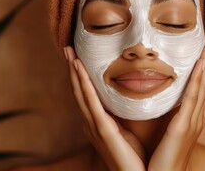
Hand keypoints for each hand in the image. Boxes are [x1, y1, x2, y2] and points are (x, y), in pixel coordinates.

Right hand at [64, 46, 145, 170]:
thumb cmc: (136, 156)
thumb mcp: (128, 130)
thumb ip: (124, 114)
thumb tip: (131, 96)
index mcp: (97, 121)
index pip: (85, 93)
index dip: (79, 75)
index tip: (77, 56)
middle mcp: (91, 121)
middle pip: (78, 89)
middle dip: (72, 68)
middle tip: (68, 48)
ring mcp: (94, 125)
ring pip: (80, 92)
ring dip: (74, 71)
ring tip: (70, 53)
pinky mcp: (102, 129)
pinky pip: (90, 101)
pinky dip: (82, 83)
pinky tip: (78, 68)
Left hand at [148, 42, 204, 170]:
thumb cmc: (159, 159)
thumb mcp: (163, 133)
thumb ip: (162, 118)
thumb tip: (151, 100)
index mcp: (188, 120)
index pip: (196, 90)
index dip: (200, 71)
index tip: (201, 53)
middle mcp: (194, 119)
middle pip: (204, 85)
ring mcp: (192, 122)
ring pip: (202, 87)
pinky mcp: (184, 126)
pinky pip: (193, 97)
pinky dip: (199, 79)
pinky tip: (201, 65)